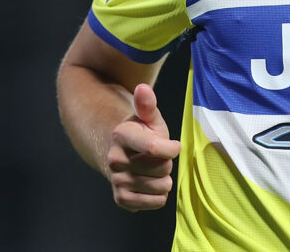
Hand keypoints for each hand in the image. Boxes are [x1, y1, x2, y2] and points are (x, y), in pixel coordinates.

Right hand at [107, 83, 181, 210]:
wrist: (120, 155)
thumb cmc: (141, 134)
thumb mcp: (147, 117)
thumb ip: (147, 104)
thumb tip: (143, 87)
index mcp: (121, 135)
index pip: (154, 148)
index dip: (172, 148)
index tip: (174, 145)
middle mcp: (115, 159)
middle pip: (162, 169)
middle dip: (166, 162)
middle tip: (157, 157)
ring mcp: (117, 180)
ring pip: (161, 187)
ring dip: (164, 179)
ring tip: (153, 170)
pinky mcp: (122, 199)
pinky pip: (156, 202)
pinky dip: (159, 195)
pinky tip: (151, 184)